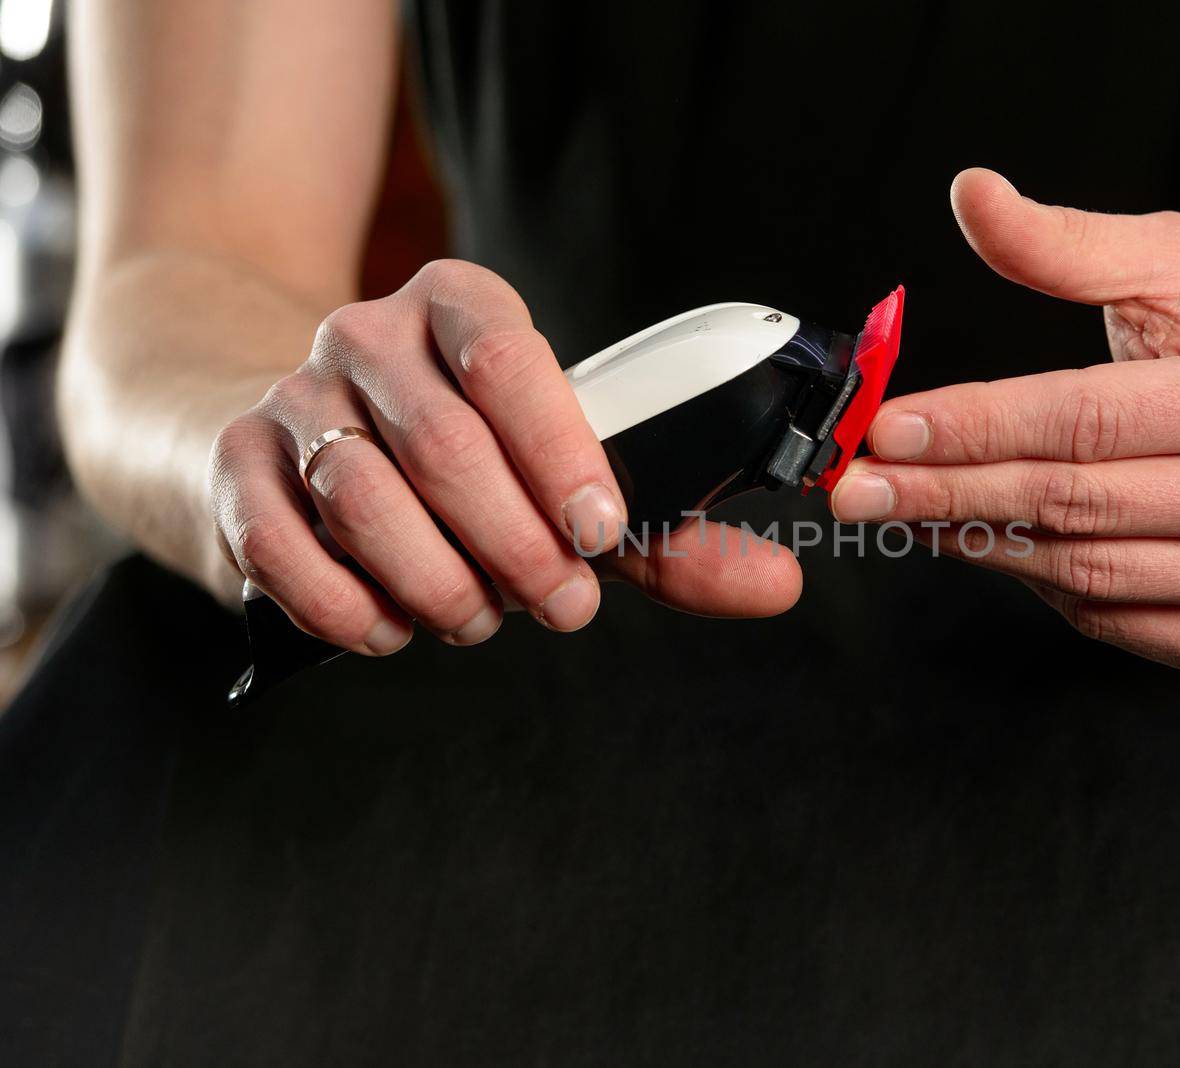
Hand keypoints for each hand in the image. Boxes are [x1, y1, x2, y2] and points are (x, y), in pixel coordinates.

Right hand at [210, 260, 800, 655]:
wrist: (296, 441)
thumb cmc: (459, 464)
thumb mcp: (563, 480)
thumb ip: (663, 532)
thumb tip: (779, 585)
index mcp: (460, 308)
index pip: (510, 358)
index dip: (559, 449)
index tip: (601, 530)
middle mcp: (369, 336)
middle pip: (445, 442)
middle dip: (515, 545)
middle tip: (563, 606)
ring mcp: (293, 394)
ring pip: (365, 495)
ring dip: (438, 581)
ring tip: (477, 617)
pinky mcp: (235, 463)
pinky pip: (282, 542)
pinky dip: (346, 604)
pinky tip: (390, 628)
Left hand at [831, 169, 1179, 675]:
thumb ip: (1069, 243)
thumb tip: (970, 196)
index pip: (1085, 418)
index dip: (976, 426)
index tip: (887, 429)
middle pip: (1073, 502)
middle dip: (948, 494)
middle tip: (856, 487)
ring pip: (1085, 573)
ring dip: (981, 543)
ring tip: (908, 511)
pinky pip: (1114, 622)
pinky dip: (1042, 587)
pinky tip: (994, 545)